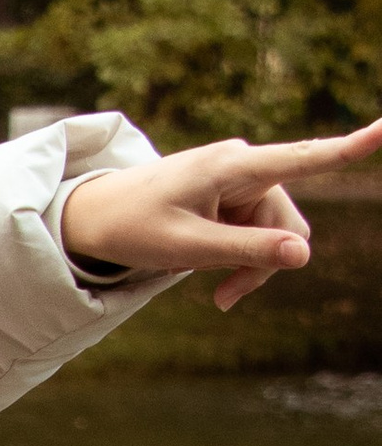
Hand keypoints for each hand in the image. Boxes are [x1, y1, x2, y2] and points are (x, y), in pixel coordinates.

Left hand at [60, 119, 381, 309]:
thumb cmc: (133, 227)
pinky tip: (202, 262)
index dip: (351, 147)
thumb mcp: (188, 249)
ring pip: (276, 235)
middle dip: (264, 264)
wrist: (94, 217)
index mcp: (235, 167)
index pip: (306, 158)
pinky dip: (238, 255)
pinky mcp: (234, 193)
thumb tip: (303, 256)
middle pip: (288, 226)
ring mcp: (241, 179)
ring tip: (206, 283)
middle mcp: (245, 165)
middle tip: (221, 298)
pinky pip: (257, 233)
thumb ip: (246, 252)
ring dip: (249, 265)